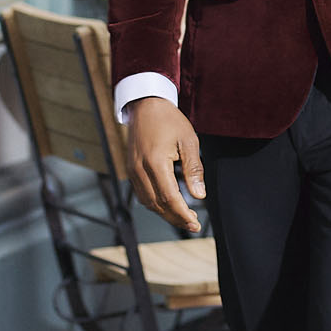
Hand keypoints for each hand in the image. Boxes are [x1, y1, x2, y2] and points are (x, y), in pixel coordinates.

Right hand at [126, 96, 206, 232]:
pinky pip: (141, 194)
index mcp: (155, 162)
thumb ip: (194, 169)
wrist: (146, 105)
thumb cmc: (170, 120)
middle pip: (157, 204)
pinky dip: (155, 203)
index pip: (169, 198)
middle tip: (192, 225)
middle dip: (175, 218)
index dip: (182, 214)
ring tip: (183, 217)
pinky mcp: (130, 170)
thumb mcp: (189, 141)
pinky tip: (168, 203)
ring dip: (165, 213)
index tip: (195, 224)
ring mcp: (132, 171)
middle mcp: (139, 170)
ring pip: (148, 202)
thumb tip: (199, 196)